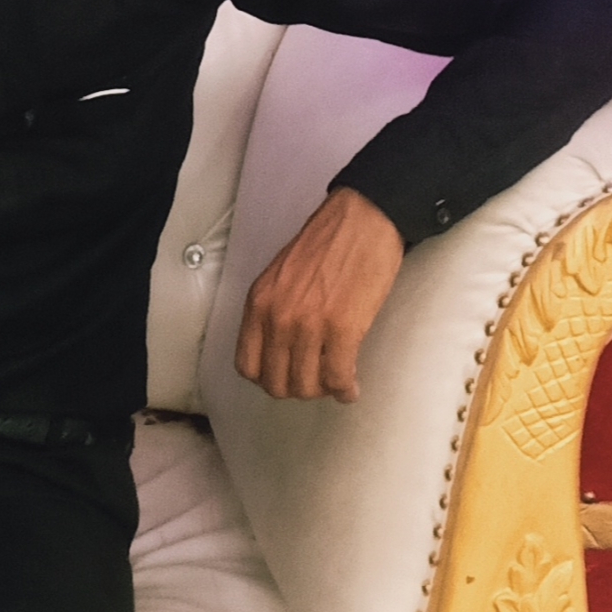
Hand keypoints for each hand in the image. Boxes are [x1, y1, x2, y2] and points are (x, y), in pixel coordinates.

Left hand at [235, 187, 404, 403]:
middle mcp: (278, 317)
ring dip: (323, 391)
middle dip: (297, 389)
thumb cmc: (327, 244)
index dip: (268, 378)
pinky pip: (338, 377)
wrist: (363, 220)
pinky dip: (345, 389)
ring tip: (335, 384)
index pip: (248, 365)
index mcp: (259, 303)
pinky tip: (351, 387)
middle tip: (314, 384)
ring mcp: (309, 325)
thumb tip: (277, 349)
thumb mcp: (280, 277)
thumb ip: (272, 311)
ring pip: (307, 386)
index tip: (284, 376)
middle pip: (276, 382)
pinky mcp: (343, 329)